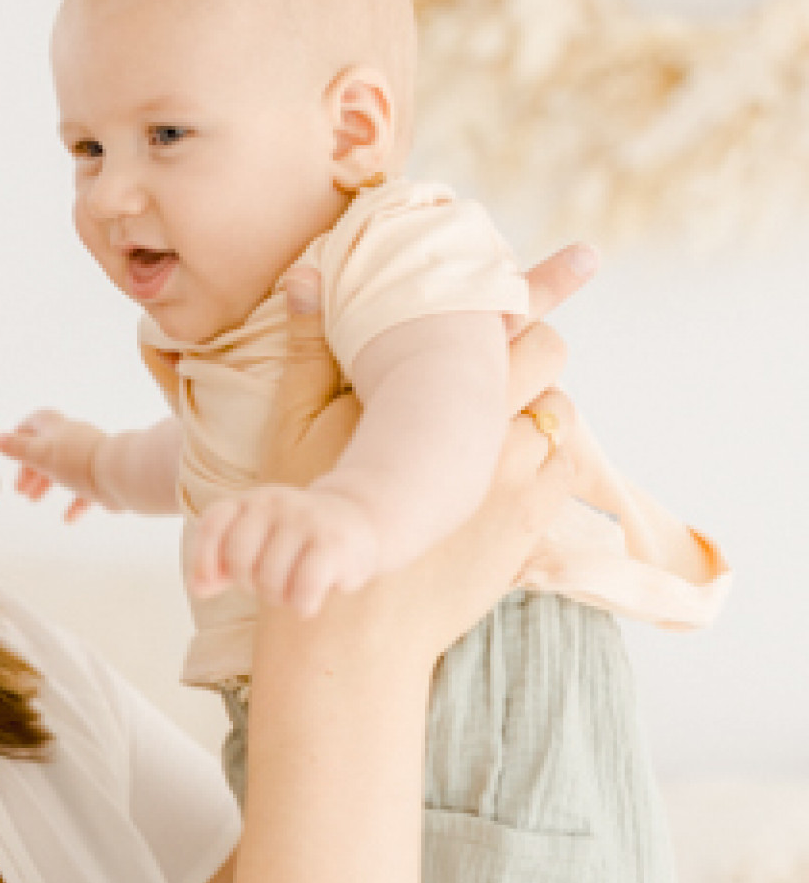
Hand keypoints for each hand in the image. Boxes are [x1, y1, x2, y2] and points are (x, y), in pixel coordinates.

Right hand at [0, 409, 105, 523]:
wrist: (118, 475)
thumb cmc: (76, 462)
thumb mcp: (40, 454)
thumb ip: (18, 448)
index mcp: (57, 428)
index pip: (35, 421)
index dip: (20, 432)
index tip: (10, 448)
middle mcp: (74, 439)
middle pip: (47, 449)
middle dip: (30, 468)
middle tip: (19, 489)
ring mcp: (90, 458)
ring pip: (63, 469)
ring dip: (46, 484)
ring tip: (33, 501)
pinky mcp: (103, 477)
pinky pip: (85, 489)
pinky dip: (74, 503)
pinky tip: (68, 519)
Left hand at [188, 485, 380, 615]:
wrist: (361, 521)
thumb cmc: (297, 541)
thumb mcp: (256, 544)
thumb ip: (220, 565)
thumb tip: (198, 588)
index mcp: (251, 501)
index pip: (214, 523)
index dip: (204, 558)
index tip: (213, 583)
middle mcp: (276, 503)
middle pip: (240, 561)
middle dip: (251, 585)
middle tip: (272, 584)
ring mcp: (305, 520)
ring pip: (271, 579)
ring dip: (281, 598)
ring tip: (294, 589)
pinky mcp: (333, 543)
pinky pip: (303, 588)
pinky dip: (302, 605)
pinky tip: (309, 603)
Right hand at [260, 240, 596, 493]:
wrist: (350, 626)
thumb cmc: (312, 521)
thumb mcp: (294, 427)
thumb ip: (311, 349)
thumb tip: (304, 276)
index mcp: (433, 386)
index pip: (504, 314)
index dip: (547, 280)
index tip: (587, 255)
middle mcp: (487, 421)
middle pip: (545, 352)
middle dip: (530, 344)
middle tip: (508, 353)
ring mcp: (516, 473)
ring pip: (558, 410)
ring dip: (534, 407)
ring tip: (495, 427)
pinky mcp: (531, 520)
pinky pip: (565, 468)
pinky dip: (545, 461)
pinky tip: (508, 474)